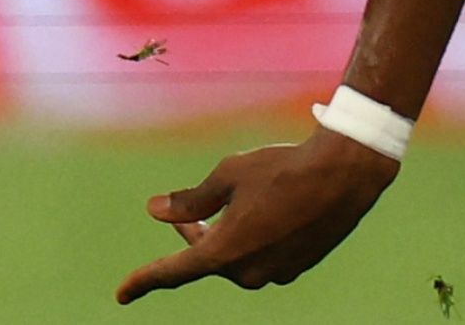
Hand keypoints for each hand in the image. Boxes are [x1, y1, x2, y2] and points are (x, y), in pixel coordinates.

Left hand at [115, 127, 397, 303]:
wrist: (343, 176)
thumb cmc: (281, 170)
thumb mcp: (227, 176)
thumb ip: (190, 201)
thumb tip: (155, 211)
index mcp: (225, 253)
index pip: (172, 272)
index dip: (143, 281)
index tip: (121, 295)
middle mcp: (249, 272)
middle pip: (205, 259)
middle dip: (192, 236)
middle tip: (182, 215)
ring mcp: (276, 273)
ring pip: (233, 259)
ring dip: (223, 237)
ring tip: (226, 207)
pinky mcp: (297, 267)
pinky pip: (259, 257)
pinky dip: (249, 240)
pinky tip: (262, 214)